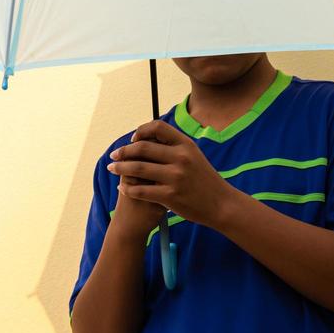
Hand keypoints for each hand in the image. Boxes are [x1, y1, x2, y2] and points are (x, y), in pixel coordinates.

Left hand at [106, 119, 236, 230]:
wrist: (221, 204)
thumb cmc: (205, 180)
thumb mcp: (194, 156)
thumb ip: (175, 147)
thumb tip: (150, 137)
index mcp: (186, 145)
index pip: (157, 128)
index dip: (141, 131)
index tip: (132, 140)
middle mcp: (181, 158)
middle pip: (142, 148)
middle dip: (124, 151)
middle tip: (114, 155)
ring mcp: (175, 177)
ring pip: (138, 169)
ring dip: (120, 168)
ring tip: (112, 169)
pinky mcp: (170, 196)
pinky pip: (141, 191)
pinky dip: (128, 189)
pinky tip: (123, 189)